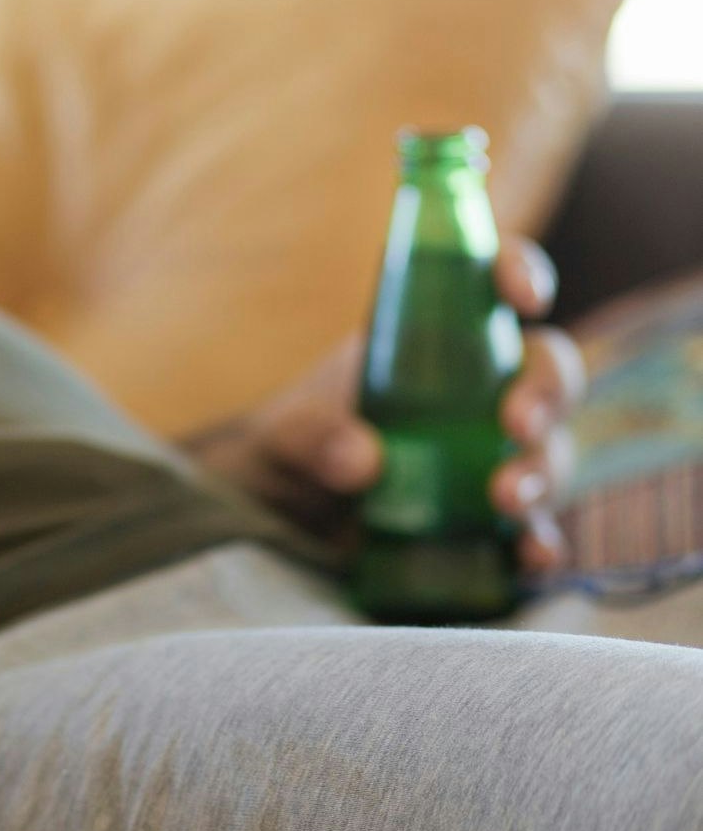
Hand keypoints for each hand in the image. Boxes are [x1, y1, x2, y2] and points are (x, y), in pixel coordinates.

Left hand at [187, 238, 584, 571]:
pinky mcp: (491, 523)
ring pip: (550, 452)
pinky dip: (540, 543)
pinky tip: (533, 556)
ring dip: (541, 472)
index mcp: (436, 340)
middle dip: (545, 393)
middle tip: (516, 423)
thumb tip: (363, 461)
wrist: (279, 517)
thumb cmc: (291, 445)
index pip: (494, 286)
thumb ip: (312, 433)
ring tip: (504, 498)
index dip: (520, 274)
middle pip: (547, 374)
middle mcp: (481, 392)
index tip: (524, 296)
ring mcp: (494, 458)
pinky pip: (533, 530)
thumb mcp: (284, 432)